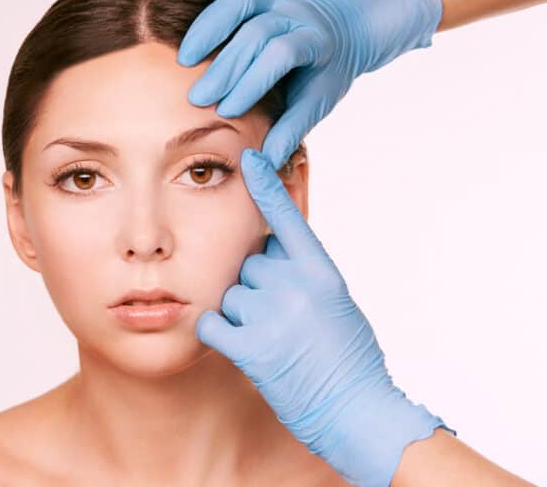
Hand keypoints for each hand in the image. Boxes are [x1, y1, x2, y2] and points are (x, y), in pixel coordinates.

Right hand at [177, 0, 442, 167]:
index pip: (281, 55)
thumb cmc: (326, 72)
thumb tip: (264, 163)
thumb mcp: (318, 102)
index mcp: (317, 40)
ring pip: (241, 1)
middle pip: (256, 33)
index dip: (253, 81)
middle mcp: (297, 12)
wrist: (346, 31)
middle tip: (197, 98)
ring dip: (210, 26)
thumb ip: (292, 129)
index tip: (227, 111)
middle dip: (225, 67)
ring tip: (185, 58)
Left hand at [196, 148, 454, 486]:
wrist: (356, 410)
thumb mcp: (335, 300)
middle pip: (246, 263)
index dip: (265, 186)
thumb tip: (273, 242)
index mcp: (320, 271)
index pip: (287, 217)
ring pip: (229, 294)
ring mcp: (271, 315)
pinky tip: (240, 347)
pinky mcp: (250, 347)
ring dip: (240, 315)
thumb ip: (303, 269)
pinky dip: (218, 334)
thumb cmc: (348, 357)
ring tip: (273, 341)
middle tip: (282, 320)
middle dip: (255, 286)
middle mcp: (294, 285)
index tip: (249, 157)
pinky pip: (211, 323)